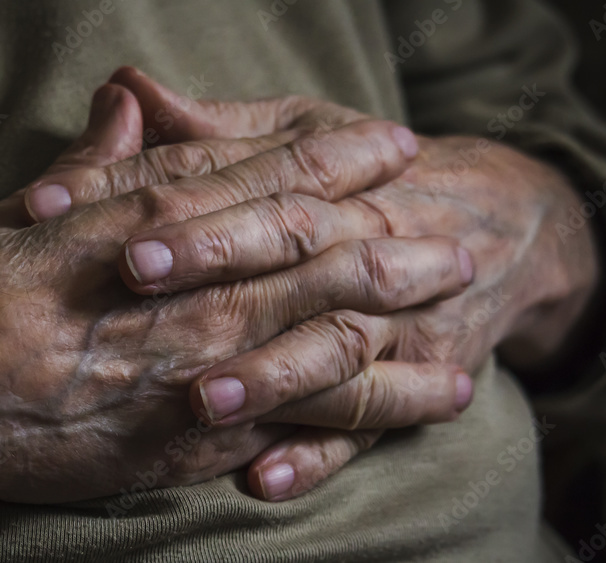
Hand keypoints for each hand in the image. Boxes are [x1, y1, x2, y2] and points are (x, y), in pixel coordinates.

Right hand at [0, 83, 467, 545]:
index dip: (341, 157)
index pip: (272, 178)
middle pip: (325, 261)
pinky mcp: (191, 443)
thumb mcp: (26, 211)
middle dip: (398, 246)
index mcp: (159, 227)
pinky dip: (362, 415)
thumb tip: (131, 101)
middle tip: (460, 238)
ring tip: (461, 324)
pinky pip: (297, 425)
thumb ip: (96, 163)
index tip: (394, 145)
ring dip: (404, 331)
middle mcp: (198, 295)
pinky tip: (405, 410)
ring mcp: (203, 372)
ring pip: (332, 346)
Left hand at [102, 73, 598, 499]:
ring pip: (332, 351)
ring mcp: (391, 324)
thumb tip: (123, 86)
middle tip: (137, 280)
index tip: (103, 217)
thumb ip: (213, 130)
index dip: (185, 201)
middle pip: (296, 254)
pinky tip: (262, 477)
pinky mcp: (407, 382)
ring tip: (202, 399)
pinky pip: (366, 428)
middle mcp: (363, 250)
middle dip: (219, 262)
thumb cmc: (376, 179)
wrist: (502, 225)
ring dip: (270, 375)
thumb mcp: (304, 138)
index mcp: (334, 186)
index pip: (259, 186)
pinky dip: (318, 455)